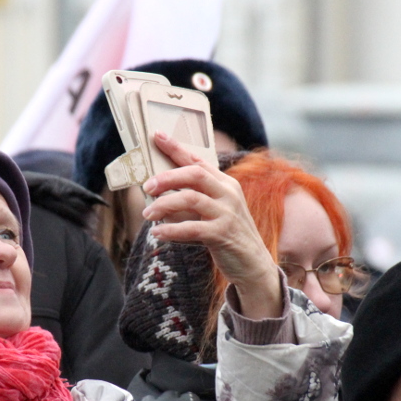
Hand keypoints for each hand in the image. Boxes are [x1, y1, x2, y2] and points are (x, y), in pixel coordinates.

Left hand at [141, 132, 281, 319]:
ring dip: (164, 205)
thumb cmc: (227, 235)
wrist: (253, 264)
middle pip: (194, 174)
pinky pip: (192, 228)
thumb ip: (192, 200)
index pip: (199, 160)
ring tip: (147, 214)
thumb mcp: (213, 212)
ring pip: (190, 199)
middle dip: (167, 177)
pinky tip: (157, 233)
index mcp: (226, 183)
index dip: (176, 148)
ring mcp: (227, 213)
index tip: (156, 136)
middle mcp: (229, 194)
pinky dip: (171, 230)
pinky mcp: (223, 234)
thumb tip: (158, 195)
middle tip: (147, 186)